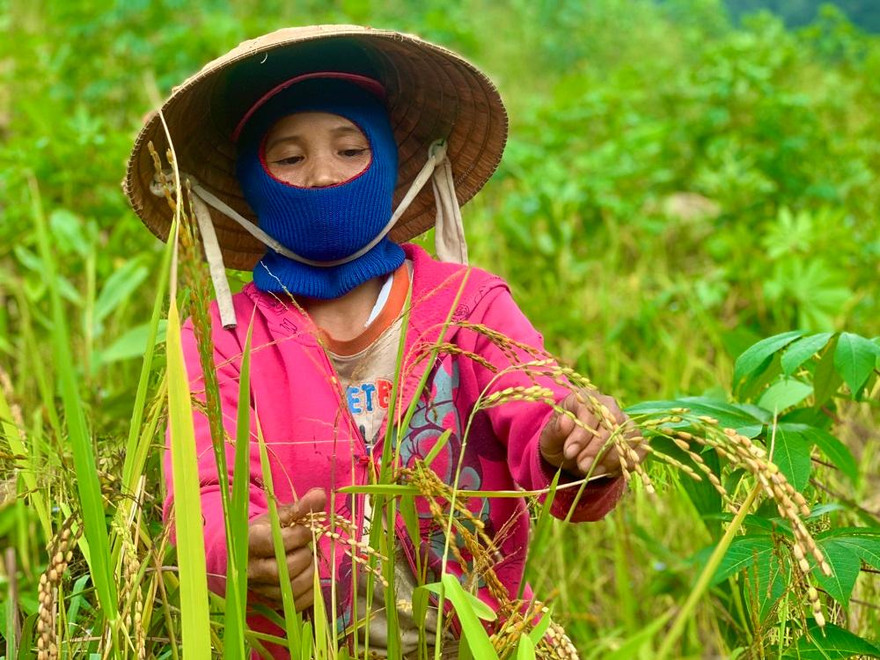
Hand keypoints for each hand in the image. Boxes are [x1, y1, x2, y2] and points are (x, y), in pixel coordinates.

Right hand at [247, 488, 325, 609]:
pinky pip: (296, 604)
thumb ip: (300, 507)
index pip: (277, 542)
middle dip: (305, 555)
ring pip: (292, 589)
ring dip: (310, 573)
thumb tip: (320, 494)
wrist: (246, 554)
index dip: (300, 535)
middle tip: (308, 547)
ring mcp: (260, 589)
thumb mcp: (279, 516)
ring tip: (309, 560)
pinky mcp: (270, 603)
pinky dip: (310, 592)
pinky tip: (309, 576)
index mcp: (251, 541)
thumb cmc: (265, 531)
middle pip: (285, 569)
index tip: (306, 529)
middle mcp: (251, 569)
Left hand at [539, 389, 643, 478]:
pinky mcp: (635, 438)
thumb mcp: (549, 437)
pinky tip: (608, 472)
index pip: (590, 411)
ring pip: (629, 436)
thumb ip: (556, 430)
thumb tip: (565, 422)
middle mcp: (608, 405)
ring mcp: (624, 420)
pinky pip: (640, 448)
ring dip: (612, 459)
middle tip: (582, 466)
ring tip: (593, 472)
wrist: (570, 453)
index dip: (581, 434)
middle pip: (612, 425)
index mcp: (585, 398)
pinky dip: (627, 463)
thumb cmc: (559, 440)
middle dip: (597, 450)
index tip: (569, 453)